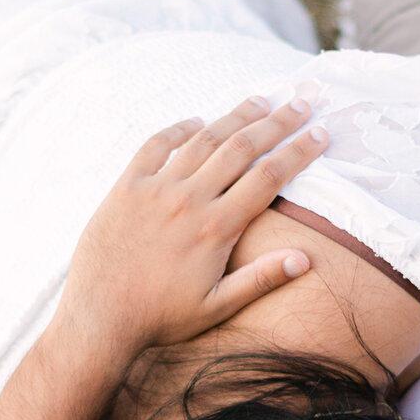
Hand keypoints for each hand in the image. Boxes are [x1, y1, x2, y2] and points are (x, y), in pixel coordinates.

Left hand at [54, 94, 328, 361]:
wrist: (99, 318)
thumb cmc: (160, 317)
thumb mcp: (217, 306)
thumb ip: (261, 279)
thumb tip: (306, 259)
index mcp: (216, 228)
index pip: (269, 178)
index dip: (298, 152)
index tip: (320, 133)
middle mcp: (188, 200)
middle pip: (242, 149)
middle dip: (277, 123)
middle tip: (301, 104)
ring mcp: (155, 190)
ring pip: (203, 140)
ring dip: (235, 117)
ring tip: (260, 101)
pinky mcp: (126, 188)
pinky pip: (155, 146)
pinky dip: (177, 129)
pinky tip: (195, 121)